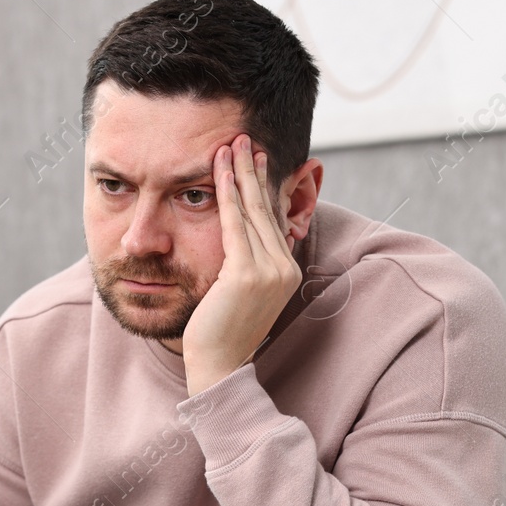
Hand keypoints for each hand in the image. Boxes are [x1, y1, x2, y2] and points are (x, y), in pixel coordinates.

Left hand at [180, 133, 302, 396]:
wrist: (219, 367)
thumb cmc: (221, 334)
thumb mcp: (240, 294)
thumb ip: (245, 266)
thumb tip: (237, 244)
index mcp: (286, 271)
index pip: (274, 219)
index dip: (265, 187)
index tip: (257, 160)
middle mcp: (284, 268)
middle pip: (267, 208)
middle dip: (255, 170)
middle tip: (245, 138)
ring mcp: (268, 271)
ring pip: (252, 210)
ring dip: (240, 172)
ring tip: (232, 143)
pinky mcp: (246, 274)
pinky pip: (234, 223)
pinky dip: (226, 193)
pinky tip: (218, 169)